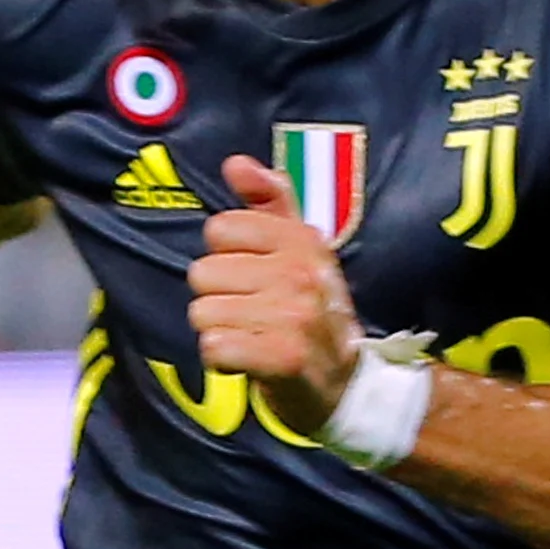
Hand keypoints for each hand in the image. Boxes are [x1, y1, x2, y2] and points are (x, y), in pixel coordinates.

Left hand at [193, 157, 364, 428]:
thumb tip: (235, 164)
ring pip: (203, 312)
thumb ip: (269, 201)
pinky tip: (247, 359)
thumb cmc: (314, 313)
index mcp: (301, 240)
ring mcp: (294, 316)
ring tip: (252, 336)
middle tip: (253, 313)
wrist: (346, 384)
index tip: (253, 276)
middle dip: (218, 298)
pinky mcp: (282, 358)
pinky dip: (222, 358)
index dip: (226, 257)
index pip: (220, 228)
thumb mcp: (301, 250)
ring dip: (219, 330)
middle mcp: (300, 273)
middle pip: (203, 273)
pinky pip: (214, 347)